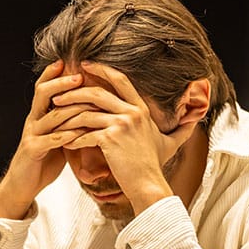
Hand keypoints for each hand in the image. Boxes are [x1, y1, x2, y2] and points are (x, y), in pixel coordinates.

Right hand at [0, 61, 92, 218]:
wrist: (23, 185)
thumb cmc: (43, 161)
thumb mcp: (57, 137)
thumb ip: (68, 123)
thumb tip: (91, 110)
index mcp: (39, 115)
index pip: (44, 88)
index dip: (54, 74)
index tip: (68, 62)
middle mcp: (33, 121)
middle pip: (43, 94)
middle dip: (61, 84)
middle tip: (79, 76)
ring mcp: (31, 136)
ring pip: (50, 116)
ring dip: (70, 108)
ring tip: (87, 102)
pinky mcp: (32, 151)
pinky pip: (49, 140)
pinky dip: (65, 136)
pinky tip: (78, 133)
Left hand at [50, 61, 197, 213]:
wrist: (149, 184)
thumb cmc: (154, 165)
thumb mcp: (170, 142)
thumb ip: (181, 129)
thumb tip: (195, 121)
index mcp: (141, 109)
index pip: (120, 80)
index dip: (102, 69)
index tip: (85, 65)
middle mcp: (132, 112)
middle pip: (97, 92)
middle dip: (73, 92)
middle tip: (57, 95)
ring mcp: (121, 125)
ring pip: (86, 112)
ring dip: (67, 115)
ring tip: (53, 119)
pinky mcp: (111, 139)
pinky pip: (85, 133)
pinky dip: (72, 138)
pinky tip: (64, 143)